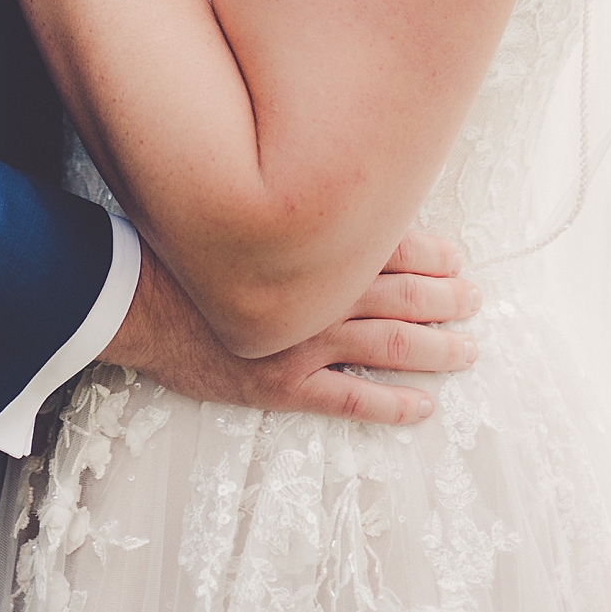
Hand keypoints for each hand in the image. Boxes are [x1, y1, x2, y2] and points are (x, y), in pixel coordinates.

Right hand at [105, 231, 478, 425]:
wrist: (135, 300)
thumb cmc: (184, 255)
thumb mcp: (242, 221)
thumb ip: (290, 216)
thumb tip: (339, 203)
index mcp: (307, 249)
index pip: (388, 245)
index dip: (430, 253)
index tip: (456, 257)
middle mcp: (314, 293)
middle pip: (402, 295)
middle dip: (446, 298)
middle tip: (475, 300)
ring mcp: (302, 341)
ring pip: (390, 344)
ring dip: (436, 349)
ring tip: (467, 351)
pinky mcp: (283, 384)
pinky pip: (351, 397)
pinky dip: (393, 404)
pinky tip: (424, 407)